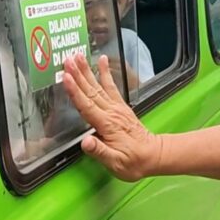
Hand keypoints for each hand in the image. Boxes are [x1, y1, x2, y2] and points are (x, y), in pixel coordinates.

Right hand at [62, 54, 161, 181]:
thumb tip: (85, 142)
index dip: (75, 91)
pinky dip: (105, 73)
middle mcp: (112, 112)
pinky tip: (102, 62)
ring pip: (99, 86)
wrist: (154, 155)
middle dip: (79, 74)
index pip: (87, 105)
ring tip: (79, 56)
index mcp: (107, 125)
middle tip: (68, 59)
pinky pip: (111, 86)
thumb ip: (99, 151)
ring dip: (88, 71)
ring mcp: (117, 108)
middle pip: (91, 91)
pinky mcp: (121, 107)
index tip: (66, 76)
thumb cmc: (133, 162)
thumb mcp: (115, 163)